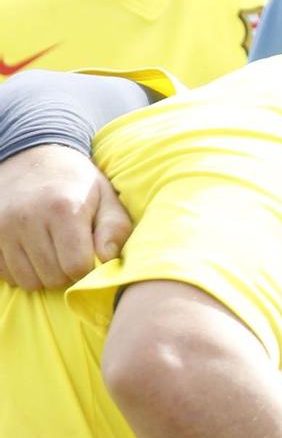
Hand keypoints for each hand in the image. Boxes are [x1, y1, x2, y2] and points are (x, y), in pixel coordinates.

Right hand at [0, 145, 133, 288]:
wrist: (32, 156)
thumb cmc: (77, 183)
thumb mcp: (107, 198)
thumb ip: (115, 230)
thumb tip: (107, 259)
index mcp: (63, 209)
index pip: (76, 267)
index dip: (87, 269)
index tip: (88, 256)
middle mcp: (27, 217)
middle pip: (53, 277)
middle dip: (67, 273)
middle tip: (69, 253)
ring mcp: (2, 225)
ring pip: (27, 281)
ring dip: (43, 275)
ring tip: (50, 252)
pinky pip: (5, 273)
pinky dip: (20, 271)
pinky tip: (31, 253)